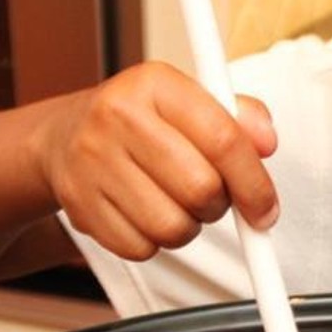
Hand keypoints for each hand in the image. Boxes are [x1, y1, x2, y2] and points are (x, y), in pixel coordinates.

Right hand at [38, 61, 277, 260]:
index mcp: (154, 83)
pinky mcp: (79, 204)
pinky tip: (146, 214)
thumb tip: (266, 142)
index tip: (265, 208)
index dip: (254, 182)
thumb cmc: (141, 122)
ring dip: (187, 226)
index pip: (223, 139)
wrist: (65, 135)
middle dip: (218, 205)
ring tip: (175, 204)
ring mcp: (92, 161)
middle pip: (200, 189)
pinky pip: (140, 248)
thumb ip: (237, 118)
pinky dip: (154, 243)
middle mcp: (117, 116)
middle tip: (211, 198)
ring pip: (172, 227)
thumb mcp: (189, 101)